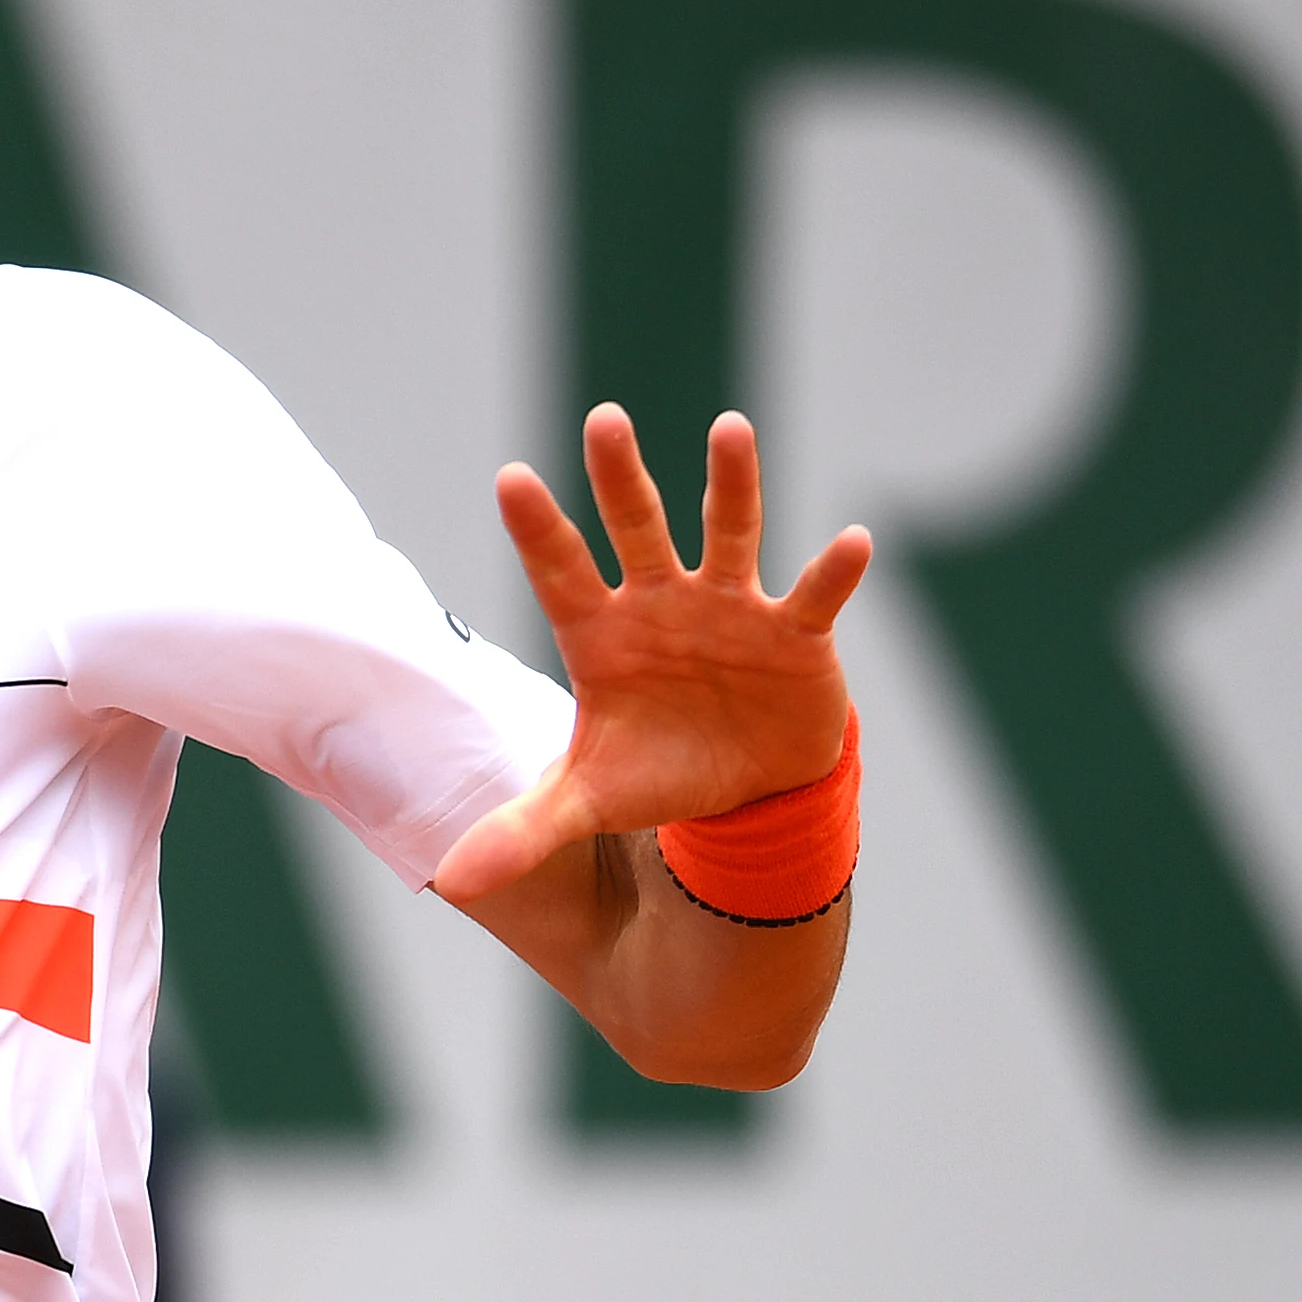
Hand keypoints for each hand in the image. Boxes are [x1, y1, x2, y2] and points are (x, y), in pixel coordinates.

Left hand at [433, 404, 870, 903]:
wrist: (746, 794)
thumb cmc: (656, 773)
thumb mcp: (587, 803)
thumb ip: (522, 830)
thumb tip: (450, 883)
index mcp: (601, 634)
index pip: (560, 572)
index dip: (538, 530)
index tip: (510, 478)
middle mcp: (661, 604)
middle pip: (636, 527)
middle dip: (621, 478)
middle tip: (603, 418)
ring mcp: (729, 610)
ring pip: (728, 532)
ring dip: (731, 483)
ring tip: (728, 428)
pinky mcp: (793, 634)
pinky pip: (813, 596)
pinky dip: (832, 570)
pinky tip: (852, 543)